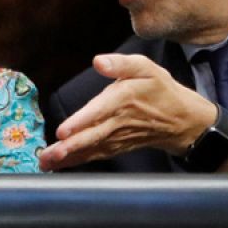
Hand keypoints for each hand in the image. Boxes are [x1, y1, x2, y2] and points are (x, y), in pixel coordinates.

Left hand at [38, 54, 218, 170]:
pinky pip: (95, 155)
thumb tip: (99, 61)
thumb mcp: (146, 68)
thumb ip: (121, 63)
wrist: (180, 120)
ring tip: (47, 162)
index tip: (63, 131)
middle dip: (70, 146)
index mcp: (123, 99)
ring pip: (91, 148)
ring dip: (69, 157)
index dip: (81, 122)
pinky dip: (77, 162)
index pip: (99, 112)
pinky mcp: (116, 147)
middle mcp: (118, 121)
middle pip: (92, 136)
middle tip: (50, 154)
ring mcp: (117, 137)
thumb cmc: (160, 90)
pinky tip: (58, 166)